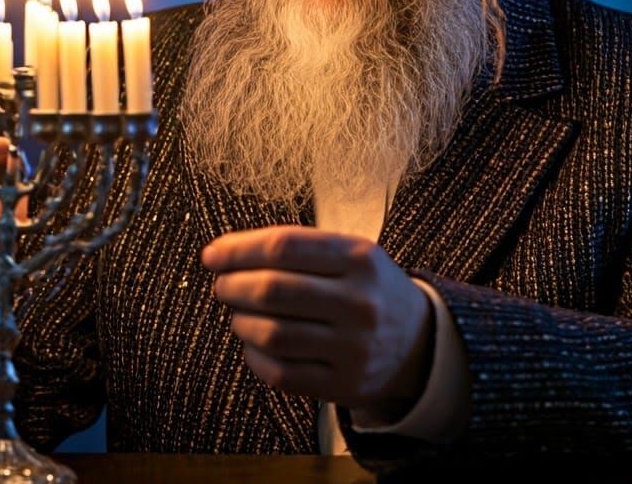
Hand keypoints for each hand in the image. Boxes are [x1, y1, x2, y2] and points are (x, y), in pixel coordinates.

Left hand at [201, 225, 433, 420]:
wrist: (419, 341)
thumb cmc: (368, 287)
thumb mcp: (350, 252)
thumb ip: (297, 249)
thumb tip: (224, 253)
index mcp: (359, 257)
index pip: (283, 246)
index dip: (238, 250)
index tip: (213, 254)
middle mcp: (359, 301)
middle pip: (273, 290)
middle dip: (232, 286)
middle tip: (221, 285)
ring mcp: (354, 347)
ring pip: (272, 334)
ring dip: (241, 321)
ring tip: (238, 313)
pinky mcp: (345, 385)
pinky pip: (282, 374)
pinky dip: (255, 357)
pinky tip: (253, 344)